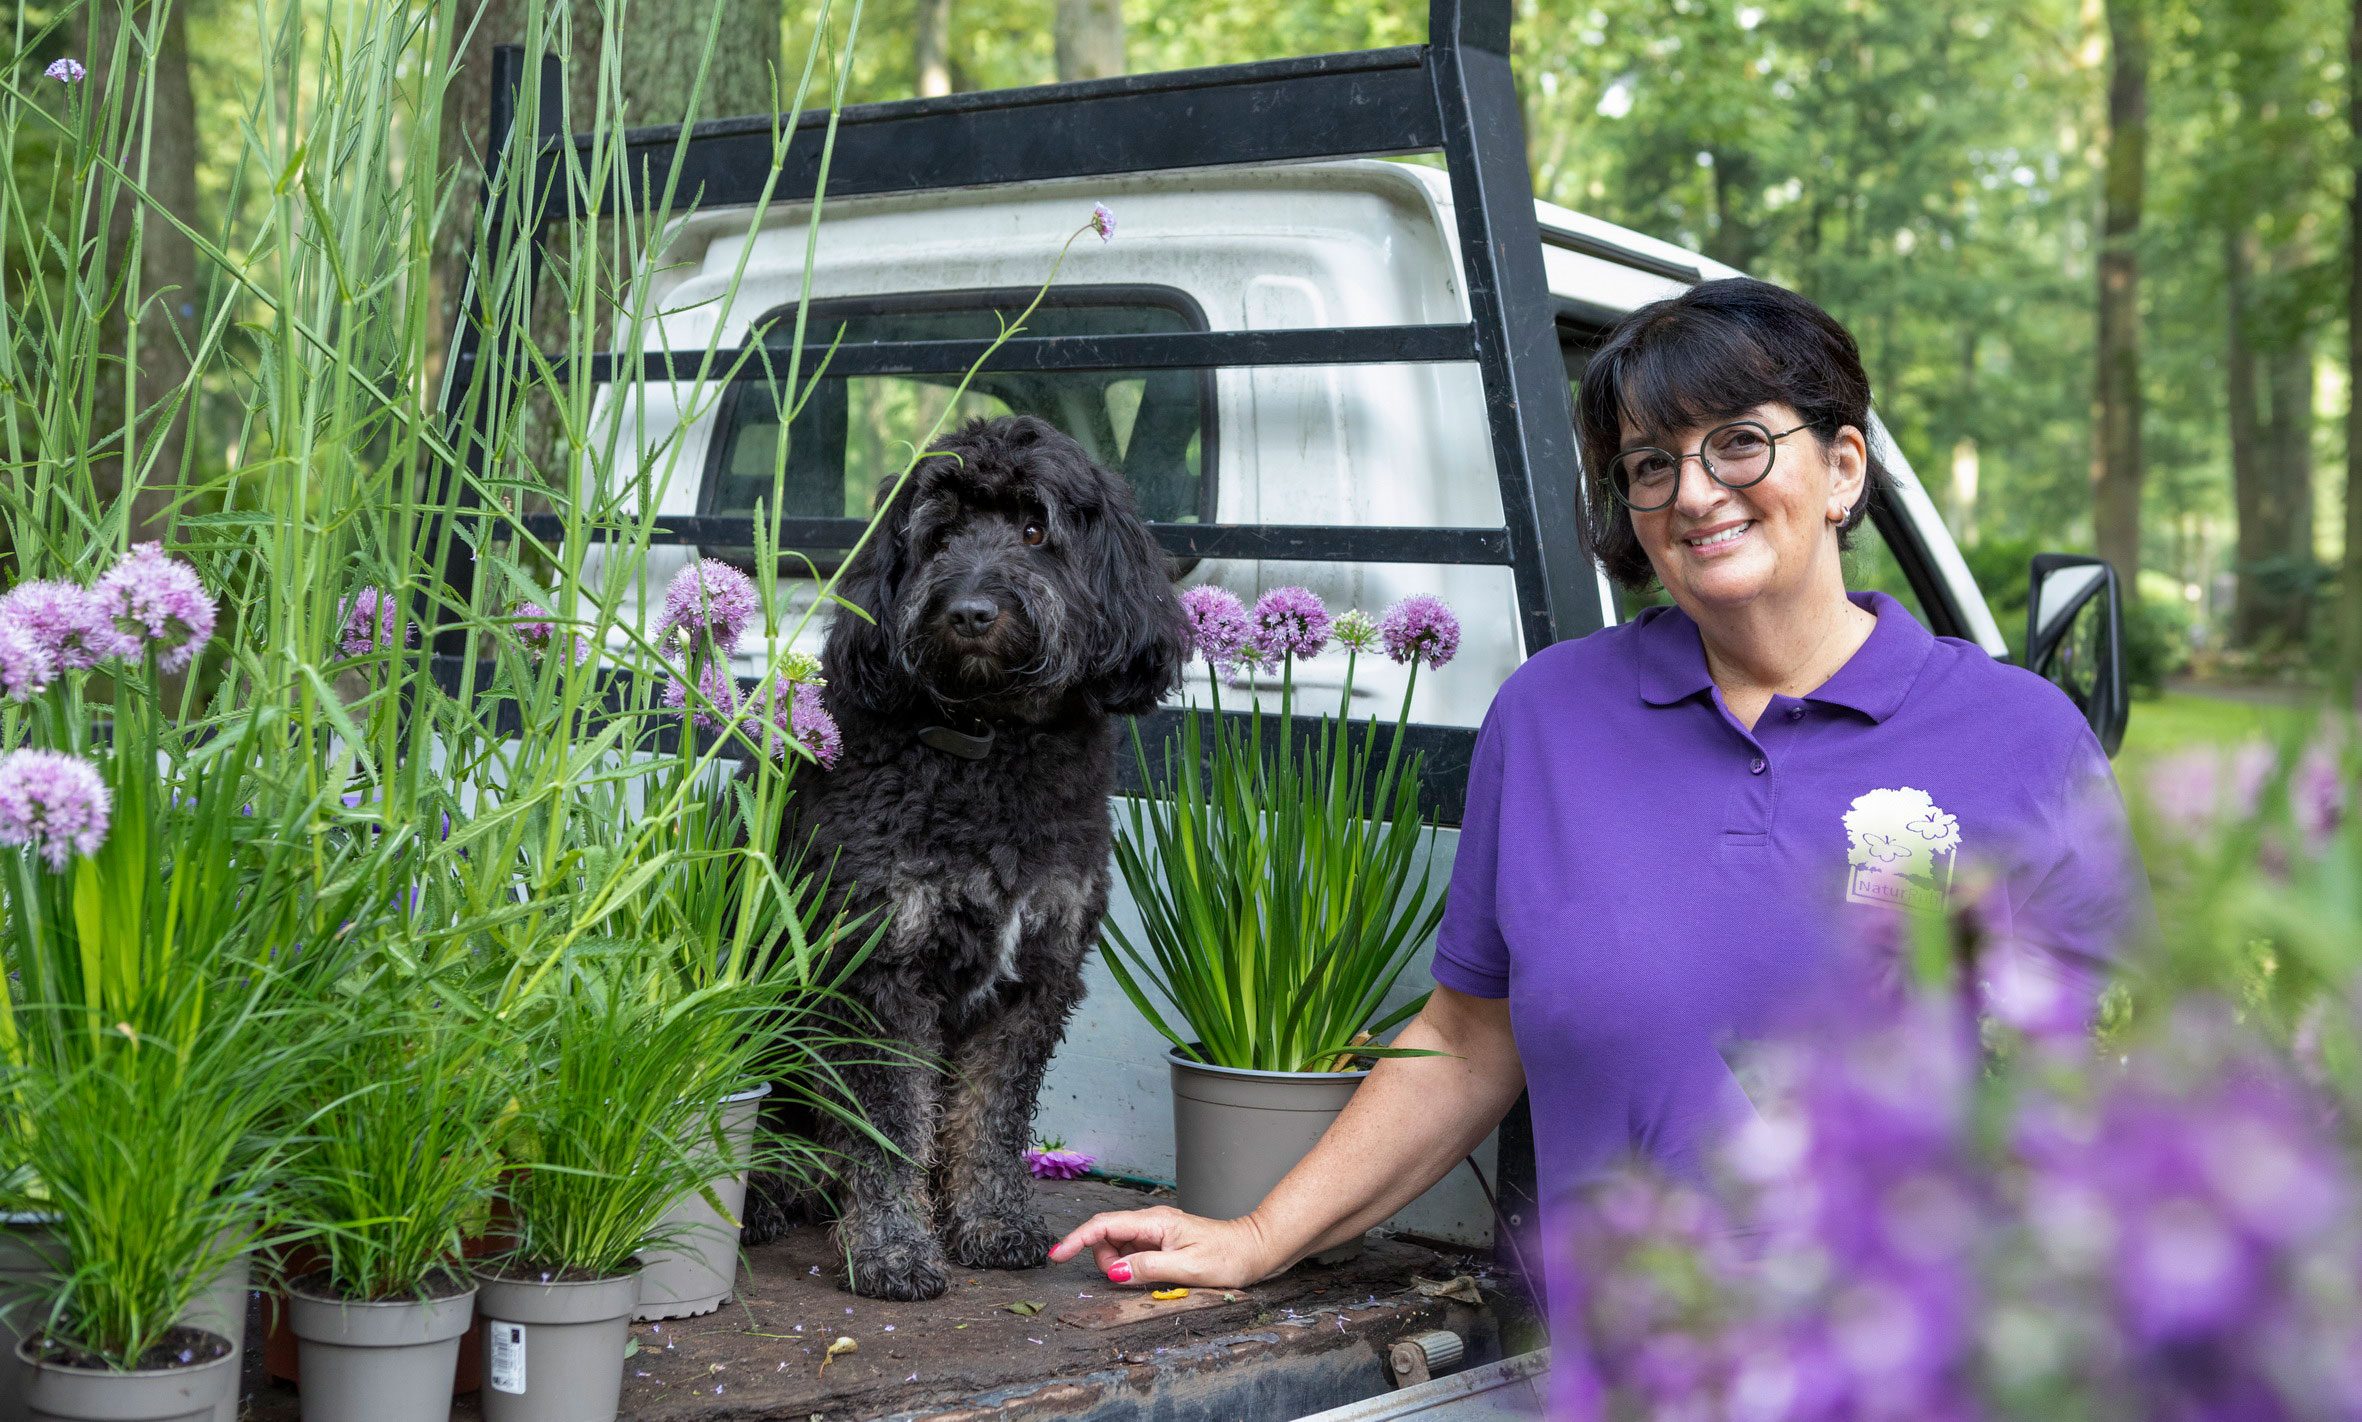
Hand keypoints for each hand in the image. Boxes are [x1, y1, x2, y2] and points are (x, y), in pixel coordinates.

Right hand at [1048, 1205, 1275, 1288]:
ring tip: (1149, 1278)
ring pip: (1118, 1247)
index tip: (1056, 1255)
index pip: (1103, 1226)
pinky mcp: (1162, 1242)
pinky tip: (1151, 1275)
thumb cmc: (1229, 1256)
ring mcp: (1156, 1231)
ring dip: (1120, 1266)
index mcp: (1155, 1221)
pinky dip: (1132, 1266)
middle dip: (1104, 1260)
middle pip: (1106, 1237)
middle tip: (1131, 1280)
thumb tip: (1113, 1271)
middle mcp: (1152, 1222)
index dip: (1076, 1240)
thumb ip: (1148, 1268)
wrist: (1255, 1248)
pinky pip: (1133, 1253)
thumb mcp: (1188, 1268)